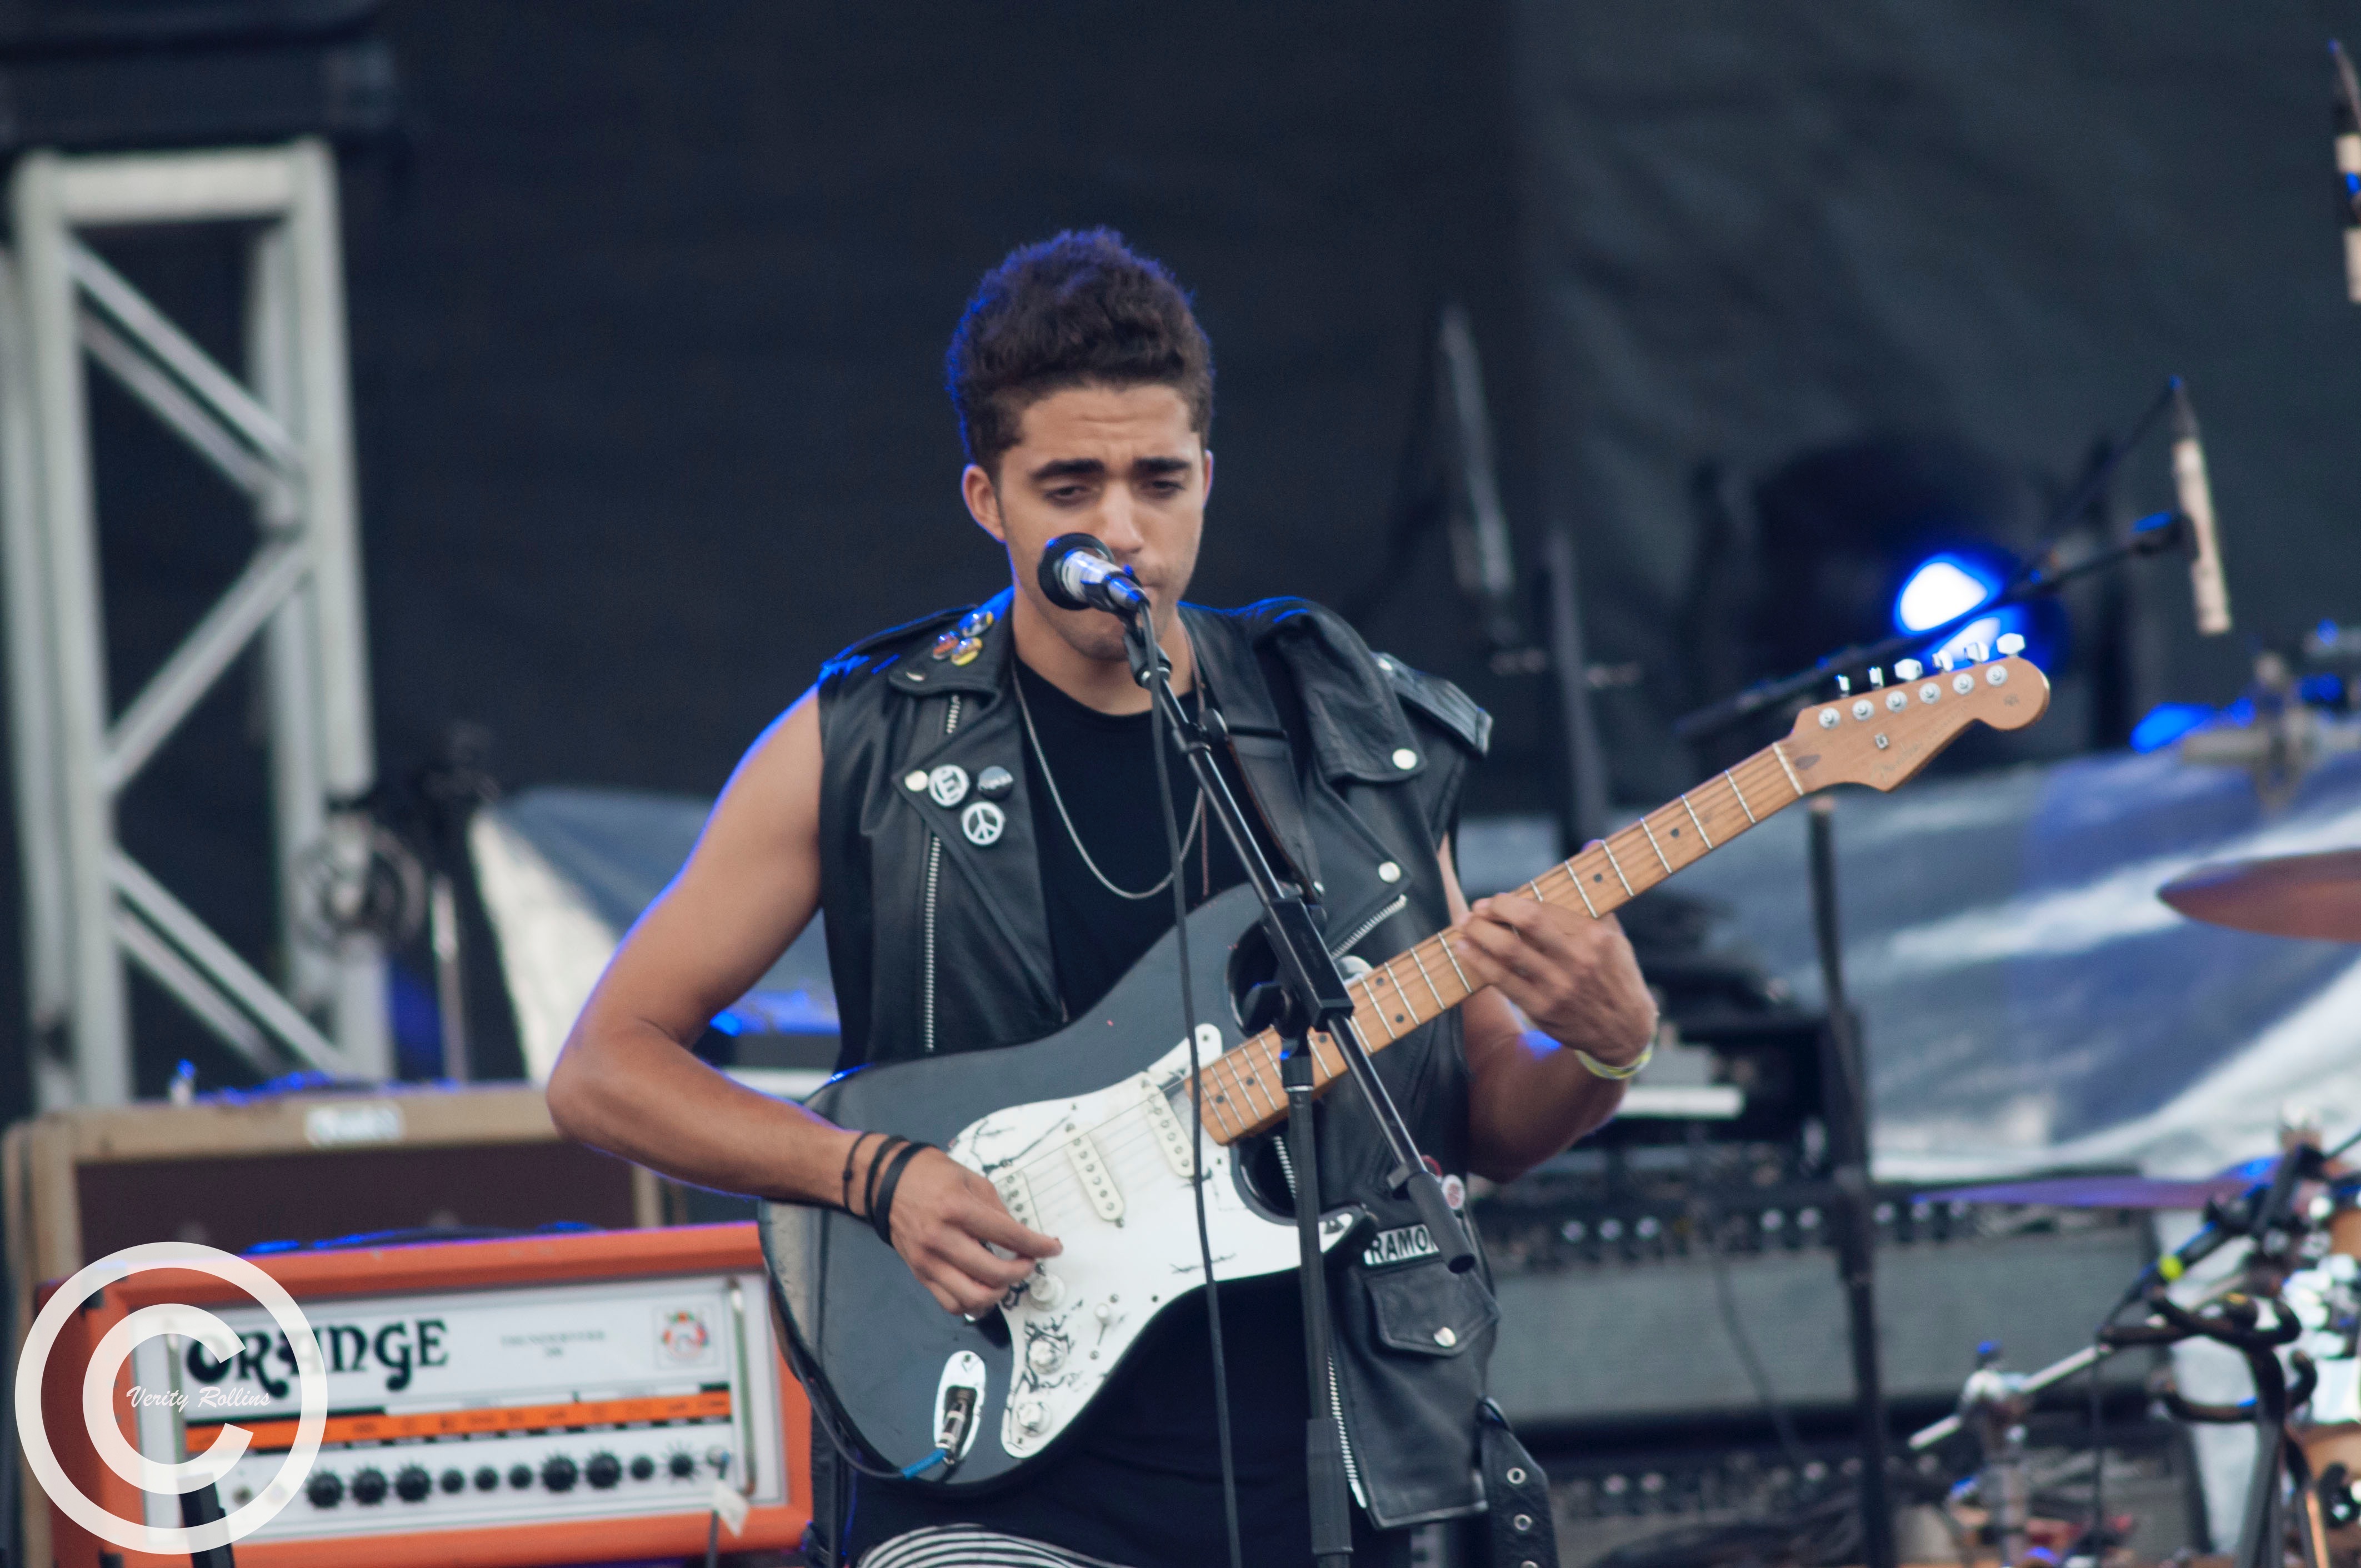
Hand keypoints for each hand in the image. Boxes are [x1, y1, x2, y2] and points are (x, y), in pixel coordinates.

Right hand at [878, 1148, 1062, 1315]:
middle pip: (994, 1273)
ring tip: (1006, 1278)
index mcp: (958, 1208)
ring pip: (973, 1297)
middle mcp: (941, 1238)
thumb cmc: (932, 1176)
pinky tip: (984, 1289)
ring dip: (999, 1293)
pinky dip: (973, 1303)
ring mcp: (928, 1260)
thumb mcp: (972, 1180)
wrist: (888, 1182)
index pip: (1009, 1236)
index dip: (1038, 1246)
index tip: (1053, 1248)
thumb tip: (1022, 1238)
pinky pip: (951, 1303)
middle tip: (1029, 1262)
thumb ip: (998, 1211)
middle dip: (1021, 1271)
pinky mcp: (920, 1273)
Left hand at [1446, 894, 1655, 1067]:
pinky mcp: (1542, 1009)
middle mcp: (1577, 960)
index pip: (1545, 909)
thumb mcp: (1614, 934)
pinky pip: (1502, 980)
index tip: (1498, 899)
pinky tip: (1465, 950)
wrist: (1623, 1031)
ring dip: (1479, 934)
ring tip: (1464, 925)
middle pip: (1526, 924)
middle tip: (1478, 907)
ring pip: (1508, 952)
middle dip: (1495, 911)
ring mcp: (1558, 987)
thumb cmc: (1614, 973)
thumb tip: (1591, 843)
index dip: (1514, 902)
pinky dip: (1479, 962)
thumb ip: (1596, 893)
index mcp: (1594, 936)